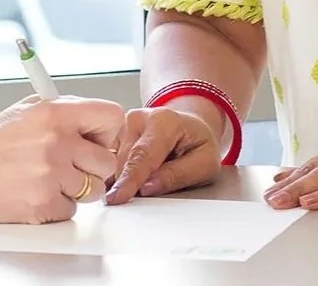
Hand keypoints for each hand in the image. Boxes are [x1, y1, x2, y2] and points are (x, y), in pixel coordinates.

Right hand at [0, 96, 124, 223]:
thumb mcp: (27, 111)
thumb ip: (65, 113)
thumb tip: (98, 125)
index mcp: (55, 113)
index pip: (112, 117)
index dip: (108, 133)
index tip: (96, 141)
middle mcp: (56, 142)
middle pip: (108, 161)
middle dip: (92, 168)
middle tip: (70, 167)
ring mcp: (49, 174)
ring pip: (93, 190)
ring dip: (76, 190)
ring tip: (48, 180)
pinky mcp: (42, 203)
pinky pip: (71, 211)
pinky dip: (56, 207)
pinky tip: (34, 193)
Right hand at [104, 103, 222, 203]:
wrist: (192, 125)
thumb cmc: (199, 143)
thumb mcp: (205, 163)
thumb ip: (177, 176)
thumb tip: (146, 189)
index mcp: (164, 121)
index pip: (142, 156)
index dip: (130, 179)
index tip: (117, 198)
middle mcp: (139, 118)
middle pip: (126, 163)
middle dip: (135, 184)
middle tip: (158, 185)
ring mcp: (124, 124)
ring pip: (116, 164)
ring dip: (131, 178)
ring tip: (157, 170)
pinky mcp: (116, 133)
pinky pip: (112, 161)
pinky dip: (124, 173)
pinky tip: (139, 172)